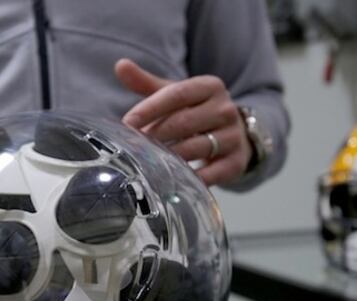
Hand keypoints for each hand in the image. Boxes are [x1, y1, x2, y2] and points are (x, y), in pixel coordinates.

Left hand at [115, 58, 252, 185]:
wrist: (234, 135)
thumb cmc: (195, 112)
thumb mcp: (174, 94)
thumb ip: (147, 83)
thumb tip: (120, 65)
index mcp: (210, 86)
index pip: (177, 94)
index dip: (150, 108)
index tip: (128, 122)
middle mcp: (226, 109)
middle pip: (184, 122)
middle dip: (155, 135)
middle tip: (133, 146)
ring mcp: (233, 136)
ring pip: (196, 148)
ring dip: (169, 157)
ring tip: (148, 163)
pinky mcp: (236, 163)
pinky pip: (211, 173)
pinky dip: (191, 178)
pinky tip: (172, 180)